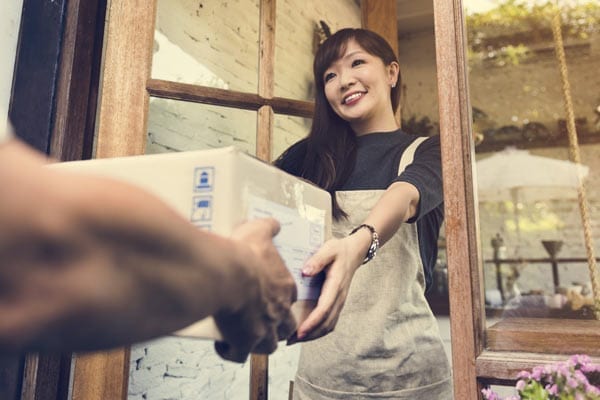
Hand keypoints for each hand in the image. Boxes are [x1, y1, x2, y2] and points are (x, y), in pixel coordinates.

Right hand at [213, 218, 296, 361]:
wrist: (225, 274)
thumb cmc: (242, 253)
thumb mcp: (257, 231)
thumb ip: (268, 227)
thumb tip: (274, 224)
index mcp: (284, 287)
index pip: (291, 297)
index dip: (281, 299)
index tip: (267, 296)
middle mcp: (278, 311)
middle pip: (287, 327)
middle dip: (277, 328)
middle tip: (261, 322)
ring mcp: (263, 329)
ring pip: (269, 346)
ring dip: (258, 344)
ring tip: (242, 337)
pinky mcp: (244, 342)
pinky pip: (239, 356)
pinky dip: (231, 352)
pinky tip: (222, 344)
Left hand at [289, 228, 370, 342]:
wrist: (354, 252)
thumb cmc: (339, 250)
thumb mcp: (328, 249)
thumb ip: (317, 260)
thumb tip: (305, 272)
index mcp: (336, 285)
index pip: (325, 308)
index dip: (312, 322)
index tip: (299, 331)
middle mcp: (339, 297)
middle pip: (326, 322)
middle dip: (310, 334)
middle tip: (290, 340)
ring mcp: (339, 302)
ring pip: (328, 325)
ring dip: (313, 335)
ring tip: (294, 340)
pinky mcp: (337, 303)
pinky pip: (329, 322)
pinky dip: (318, 330)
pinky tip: (305, 332)